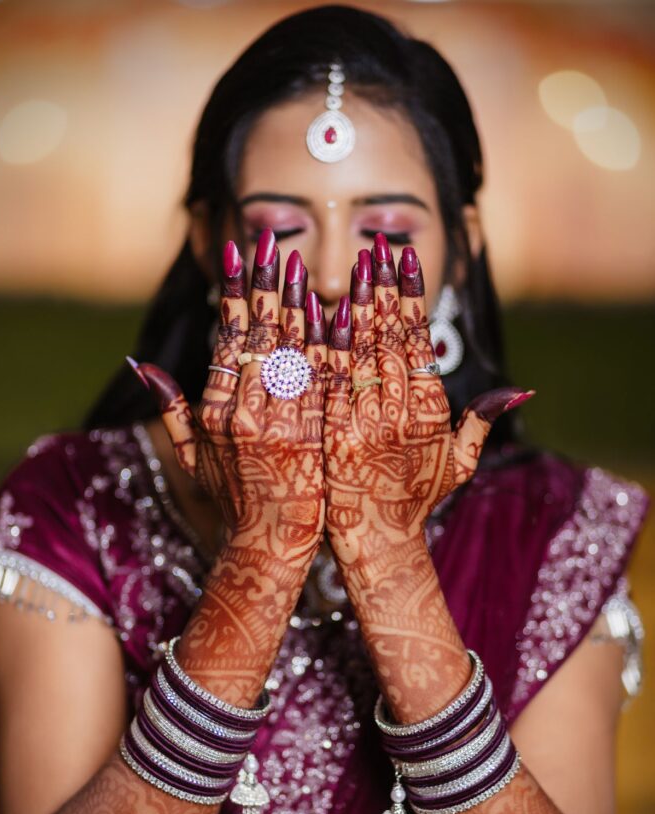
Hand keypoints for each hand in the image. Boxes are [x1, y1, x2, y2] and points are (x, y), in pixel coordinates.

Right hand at [129, 229, 326, 568]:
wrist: (265, 549)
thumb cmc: (233, 500)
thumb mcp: (192, 456)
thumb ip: (171, 408)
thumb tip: (141, 365)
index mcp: (214, 411)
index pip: (225, 340)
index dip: (233, 295)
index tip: (241, 255)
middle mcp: (241, 414)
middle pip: (257, 339)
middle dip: (266, 287)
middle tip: (276, 243)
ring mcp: (276, 428)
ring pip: (289, 356)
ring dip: (296, 306)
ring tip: (304, 265)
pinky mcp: (309, 442)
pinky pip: (321, 386)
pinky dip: (329, 350)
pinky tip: (339, 316)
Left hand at [323, 234, 532, 564]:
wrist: (376, 544)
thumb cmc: (415, 503)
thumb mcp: (457, 466)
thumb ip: (480, 423)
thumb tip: (520, 390)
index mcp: (430, 412)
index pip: (419, 341)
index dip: (411, 296)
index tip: (403, 258)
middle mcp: (401, 415)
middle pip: (389, 338)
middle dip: (383, 287)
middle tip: (375, 244)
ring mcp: (365, 425)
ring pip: (359, 353)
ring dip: (356, 304)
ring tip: (350, 263)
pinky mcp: (332, 437)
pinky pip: (327, 383)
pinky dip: (323, 345)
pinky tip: (318, 310)